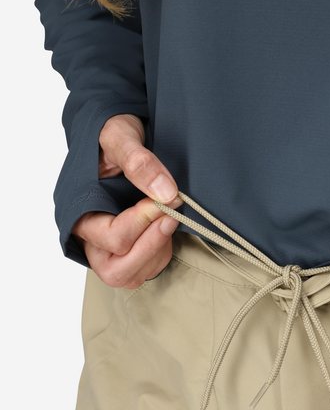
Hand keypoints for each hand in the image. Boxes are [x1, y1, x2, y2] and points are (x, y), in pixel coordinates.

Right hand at [72, 113, 182, 288]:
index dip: (142, 222)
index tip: (167, 200)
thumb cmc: (111, 134)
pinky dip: (161, 252)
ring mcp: (106, 249)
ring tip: (169, 218)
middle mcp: (88, 237)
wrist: (120, 137)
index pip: (111, 236)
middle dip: (151, 245)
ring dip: (158, 250)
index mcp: (78, 210)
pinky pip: (145, 270)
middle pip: (116, 270)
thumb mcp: (120, 136)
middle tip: (172, 216)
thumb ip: (138, 161)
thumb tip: (165, 192)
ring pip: (133, 275)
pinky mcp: (126, 252)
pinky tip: (164, 227)